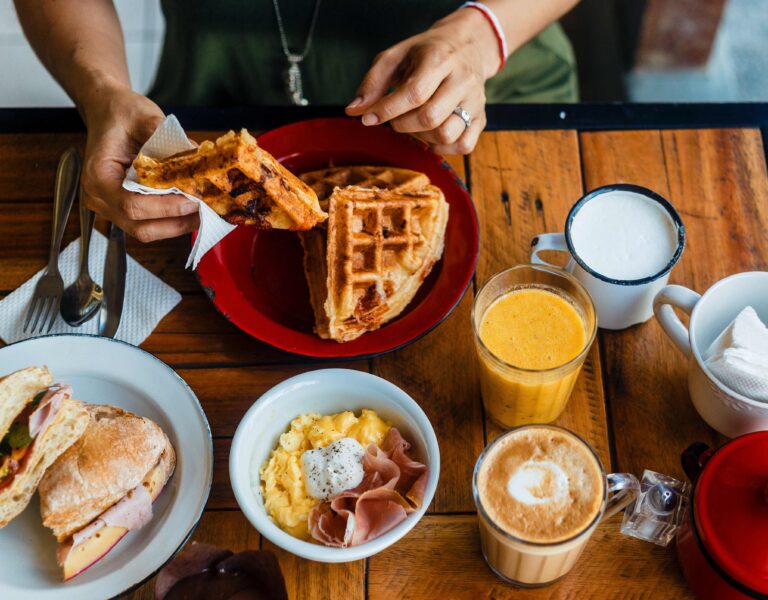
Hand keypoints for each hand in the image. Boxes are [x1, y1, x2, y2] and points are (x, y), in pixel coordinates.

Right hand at [80, 86, 199, 241]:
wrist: (107, 111)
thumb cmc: (121, 113)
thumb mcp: (144, 117)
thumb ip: (168, 138)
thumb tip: (197, 156)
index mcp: (98, 175)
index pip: (132, 205)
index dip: (166, 207)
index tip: (194, 199)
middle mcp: (99, 198)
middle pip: (140, 227)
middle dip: (176, 222)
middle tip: (206, 210)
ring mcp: (109, 207)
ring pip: (146, 231)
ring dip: (177, 226)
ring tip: (204, 213)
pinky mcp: (121, 209)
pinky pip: (147, 224)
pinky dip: (171, 221)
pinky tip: (190, 210)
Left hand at [346, 8, 498, 154]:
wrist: (467, 46)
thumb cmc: (424, 53)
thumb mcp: (394, 57)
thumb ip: (372, 83)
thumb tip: (353, 111)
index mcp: (439, 59)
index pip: (414, 93)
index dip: (387, 111)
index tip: (368, 119)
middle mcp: (462, 80)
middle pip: (430, 118)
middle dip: (402, 125)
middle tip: (395, 119)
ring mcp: (475, 101)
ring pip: (447, 135)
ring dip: (422, 138)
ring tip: (414, 125)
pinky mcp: (481, 117)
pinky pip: (463, 146)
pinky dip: (443, 148)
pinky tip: (431, 135)